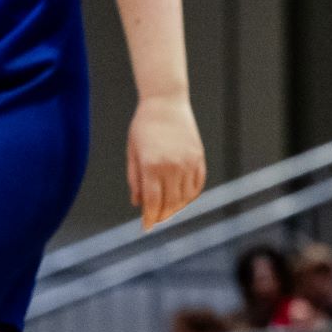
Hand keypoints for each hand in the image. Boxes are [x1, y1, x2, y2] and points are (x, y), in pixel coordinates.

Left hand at [128, 94, 206, 229]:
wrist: (165, 103)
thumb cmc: (143, 126)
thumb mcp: (133, 153)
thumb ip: (135, 179)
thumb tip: (138, 203)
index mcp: (152, 165)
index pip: (152, 202)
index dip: (149, 218)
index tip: (145, 228)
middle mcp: (172, 166)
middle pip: (170, 203)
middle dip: (161, 216)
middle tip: (155, 221)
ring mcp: (188, 162)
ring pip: (185, 197)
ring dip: (176, 208)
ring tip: (167, 211)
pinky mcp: (198, 158)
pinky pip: (197, 184)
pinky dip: (190, 196)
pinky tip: (182, 199)